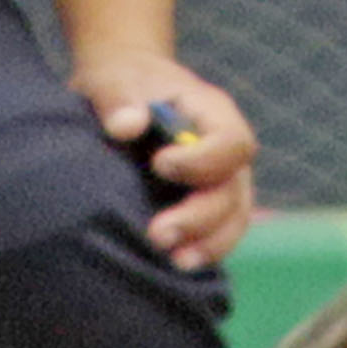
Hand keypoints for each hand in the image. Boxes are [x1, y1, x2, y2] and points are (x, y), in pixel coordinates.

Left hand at [76, 47, 256, 268]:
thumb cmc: (122, 82)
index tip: (160, 164)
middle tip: (158, 235)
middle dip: (199, 218)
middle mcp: (226, 152)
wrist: (122, 93)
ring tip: (175, 263)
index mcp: (212, 113)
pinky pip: (217, 234)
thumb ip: (119, 98)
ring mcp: (220, 182)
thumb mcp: (114, 79)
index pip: (231, 142)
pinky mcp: (203, 207)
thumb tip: (125, 126)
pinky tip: (174, 268)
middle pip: (233, 191)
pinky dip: (201, 252)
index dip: (204, 161)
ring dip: (208, 245)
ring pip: (233, 220)